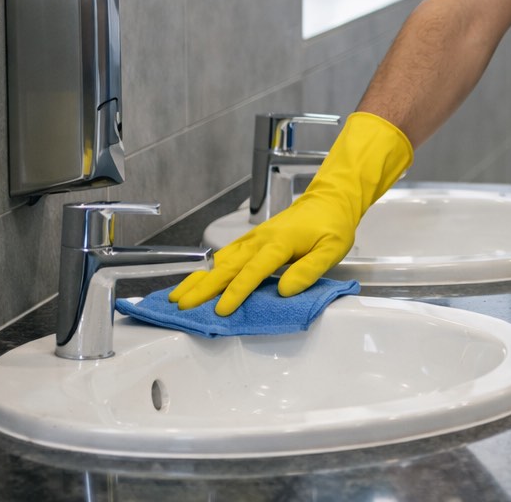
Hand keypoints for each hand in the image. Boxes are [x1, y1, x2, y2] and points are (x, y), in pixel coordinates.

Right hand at [169, 112, 411, 314]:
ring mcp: (254, 238)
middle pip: (227, 266)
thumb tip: (285, 290)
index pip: (253, 272)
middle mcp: (260, 239)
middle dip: (203, 287)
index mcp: (279, 243)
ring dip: (199, 278)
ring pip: (221, 260)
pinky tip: (197, 280)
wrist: (330, 200)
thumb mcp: (332, 249)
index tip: (221, 311)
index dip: (236, 292)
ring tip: (178, 296)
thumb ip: (309, 270)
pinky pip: (226, 255)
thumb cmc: (332, 226)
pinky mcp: (252, 239)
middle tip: (181, 306)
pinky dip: (208, 269)